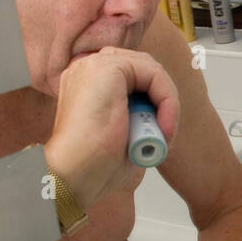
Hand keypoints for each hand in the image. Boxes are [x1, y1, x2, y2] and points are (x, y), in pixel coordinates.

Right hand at [43, 47, 179, 209]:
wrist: (74, 175)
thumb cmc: (95, 164)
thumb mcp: (123, 132)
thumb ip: (137, 113)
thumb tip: (160, 112)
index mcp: (86, 82)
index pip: (133, 76)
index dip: (155, 101)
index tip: (161, 134)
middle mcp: (87, 68)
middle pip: (144, 68)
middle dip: (162, 99)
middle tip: (165, 132)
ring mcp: (95, 65)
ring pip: (151, 70)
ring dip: (167, 102)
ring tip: (164, 133)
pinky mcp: (108, 68)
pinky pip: (154, 74)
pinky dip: (168, 99)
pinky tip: (163, 127)